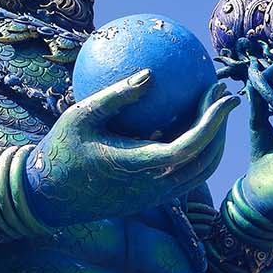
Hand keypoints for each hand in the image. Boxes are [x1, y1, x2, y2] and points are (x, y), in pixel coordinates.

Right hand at [24, 70, 238, 226]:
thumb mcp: (80, 115)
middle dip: (222, 127)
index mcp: (140, 166)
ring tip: (214, 110)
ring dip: (214, 142)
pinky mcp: (152, 198)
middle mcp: (154, 186)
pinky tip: (187, 125)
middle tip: (224, 94)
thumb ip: (116, 96)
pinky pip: (185, 175)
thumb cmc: (61, 150)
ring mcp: (155, 196)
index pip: (190, 146)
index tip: (225, 95)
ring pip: (200, 172)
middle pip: (206, 159)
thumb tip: (150, 74)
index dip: (214, 122)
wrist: (47, 196)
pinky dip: (197, 152)